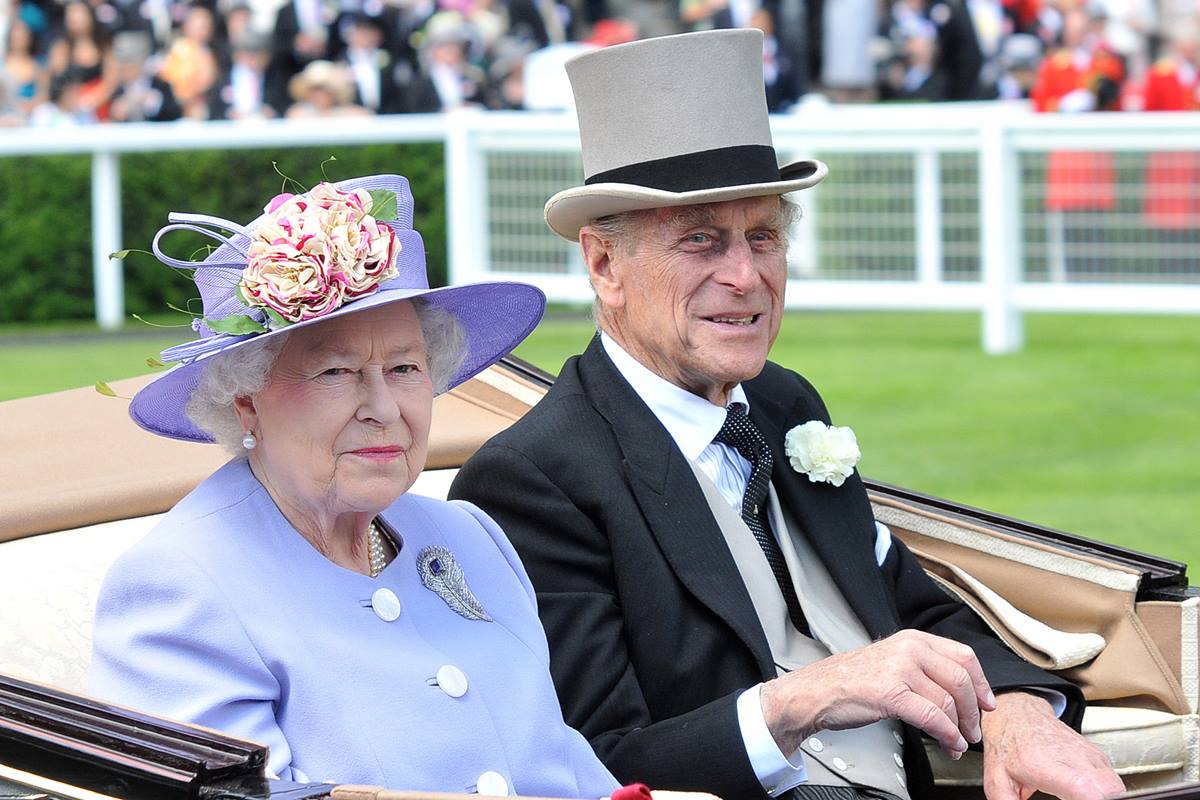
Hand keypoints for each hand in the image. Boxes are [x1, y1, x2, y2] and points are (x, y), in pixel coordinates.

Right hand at [760, 629, 994, 757]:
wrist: (816, 691)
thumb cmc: (850, 682)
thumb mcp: (892, 662)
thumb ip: (923, 668)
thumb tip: (957, 693)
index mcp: (912, 639)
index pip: (963, 655)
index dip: (981, 683)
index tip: (987, 703)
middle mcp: (909, 649)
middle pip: (960, 679)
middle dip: (973, 711)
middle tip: (973, 730)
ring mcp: (899, 669)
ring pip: (948, 701)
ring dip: (959, 729)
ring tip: (957, 743)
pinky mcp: (891, 692)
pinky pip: (933, 717)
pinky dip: (946, 735)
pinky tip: (947, 743)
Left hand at [981, 691, 1123, 799]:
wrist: (1017, 715)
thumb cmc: (1008, 744)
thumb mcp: (997, 780)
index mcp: (1047, 765)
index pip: (1086, 789)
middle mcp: (1073, 757)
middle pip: (1109, 791)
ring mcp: (1089, 754)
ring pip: (1116, 787)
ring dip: (1106, 798)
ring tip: (1078, 798)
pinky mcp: (1098, 755)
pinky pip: (1114, 781)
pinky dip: (1107, 792)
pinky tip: (1087, 793)